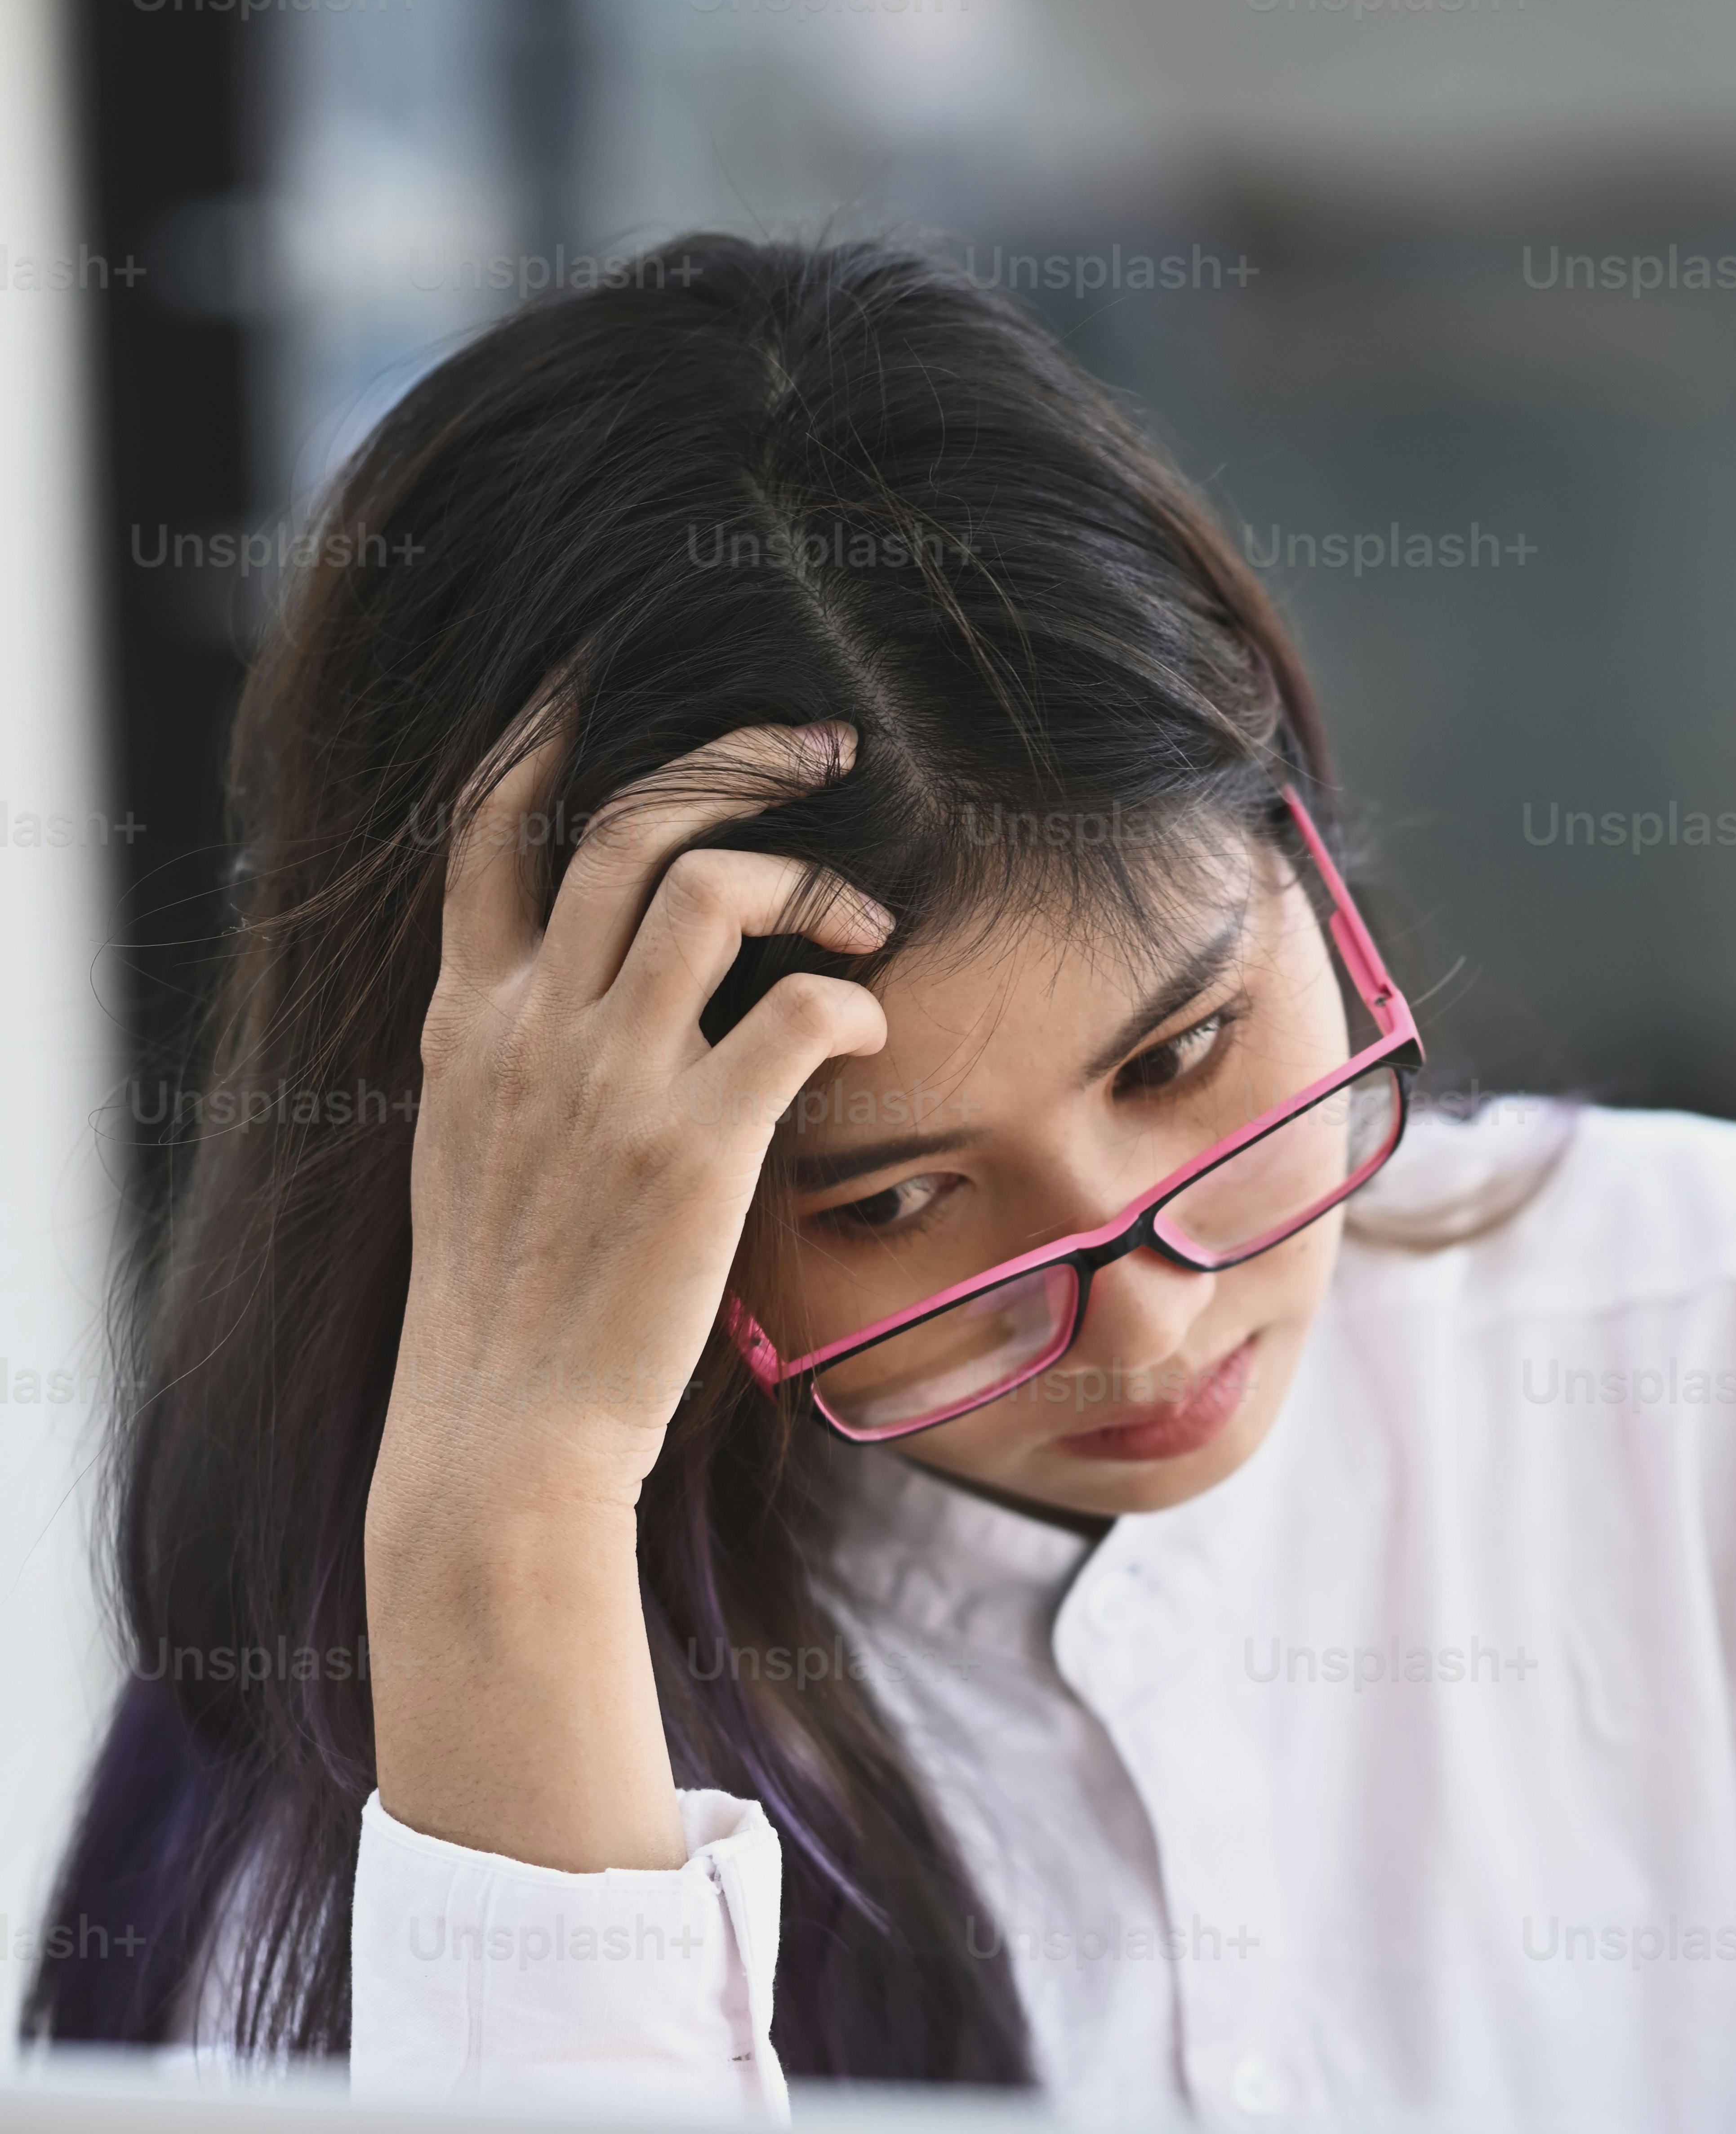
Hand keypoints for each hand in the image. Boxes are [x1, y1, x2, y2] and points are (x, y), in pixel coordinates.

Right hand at [364, 711, 891, 1869]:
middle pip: (631, 825)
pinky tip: (867, 1033)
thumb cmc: (503, 1313)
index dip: (554, 740)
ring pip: (714, 887)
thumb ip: (513, 1066)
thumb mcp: (471, 1158)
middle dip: (736, 760)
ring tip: (862, 917)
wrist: (499, 1441)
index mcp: (470, 1025)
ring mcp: (613, 1081)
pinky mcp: (696, 1145)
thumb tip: (572, 1008)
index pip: (492, 831)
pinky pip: (799, 1009)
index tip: (614, 692)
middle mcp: (533, 1029)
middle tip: (821, 750)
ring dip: (810, 878)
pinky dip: (850, 1000)